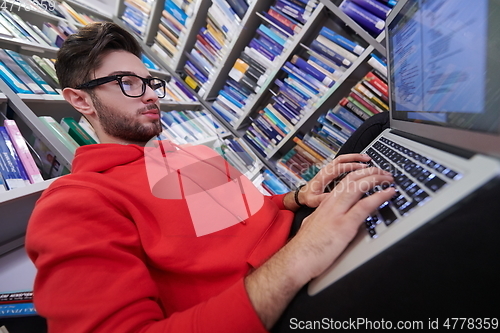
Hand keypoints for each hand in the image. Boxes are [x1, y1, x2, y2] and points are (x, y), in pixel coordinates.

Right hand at [244, 167, 393, 329]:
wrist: (295, 261)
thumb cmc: (303, 249)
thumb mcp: (312, 226)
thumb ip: (322, 218)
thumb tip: (331, 219)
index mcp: (324, 205)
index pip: (343, 182)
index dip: (359, 175)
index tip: (370, 173)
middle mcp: (330, 205)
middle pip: (351, 179)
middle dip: (370, 172)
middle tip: (383, 172)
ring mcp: (337, 214)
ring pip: (358, 187)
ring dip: (376, 179)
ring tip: (388, 177)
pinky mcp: (344, 226)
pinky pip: (364, 206)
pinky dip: (379, 197)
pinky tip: (389, 193)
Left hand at [298, 153, 371, 207]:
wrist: (303, 194)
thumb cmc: (308, 197)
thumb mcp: (314, 201)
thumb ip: (323, 199)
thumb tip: (334, 198)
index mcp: (322, 177)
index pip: (338, 168)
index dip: (350, 166)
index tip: (362, 167)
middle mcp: (325, 170)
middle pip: (341, 159)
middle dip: (355, 158)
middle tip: (367, 159)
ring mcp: (328, 169)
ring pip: (341, 158)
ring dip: (354, 157)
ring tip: (366, 158)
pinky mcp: (330, 170)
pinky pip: (341, 162)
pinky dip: (351, 160)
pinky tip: (360, 163)